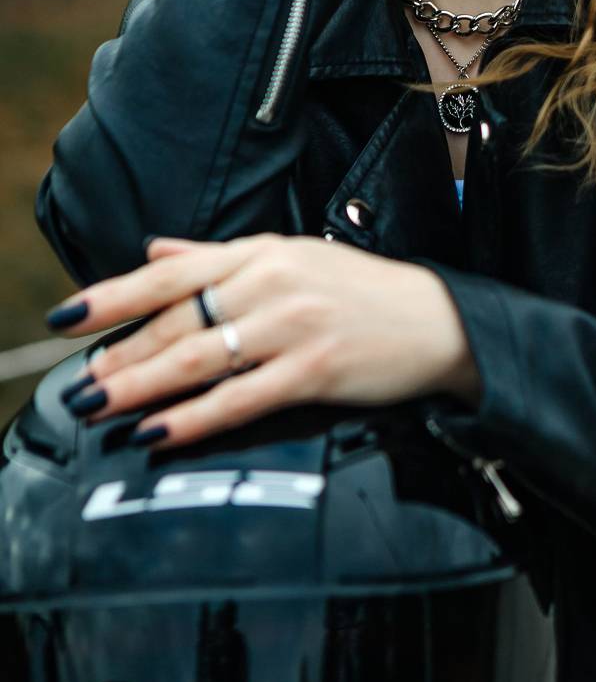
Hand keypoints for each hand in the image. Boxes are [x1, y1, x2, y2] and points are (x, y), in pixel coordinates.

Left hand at [47, 232, 480, 451]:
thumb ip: (217, 256)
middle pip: (181, 318)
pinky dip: (195, 417)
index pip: (174, 271)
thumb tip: (154, 251)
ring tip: (101, 405)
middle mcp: (275, 281)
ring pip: (201, 357)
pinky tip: (160, 431)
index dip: (116, 294)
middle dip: (122, 352)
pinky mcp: (316, 368)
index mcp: (265, 250)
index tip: (70, 316)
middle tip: (80, 380)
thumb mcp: (292, 257)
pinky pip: (242, 398)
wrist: (439, 320)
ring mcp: (295, 325)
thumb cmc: (361, 291)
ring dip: (142, 385)